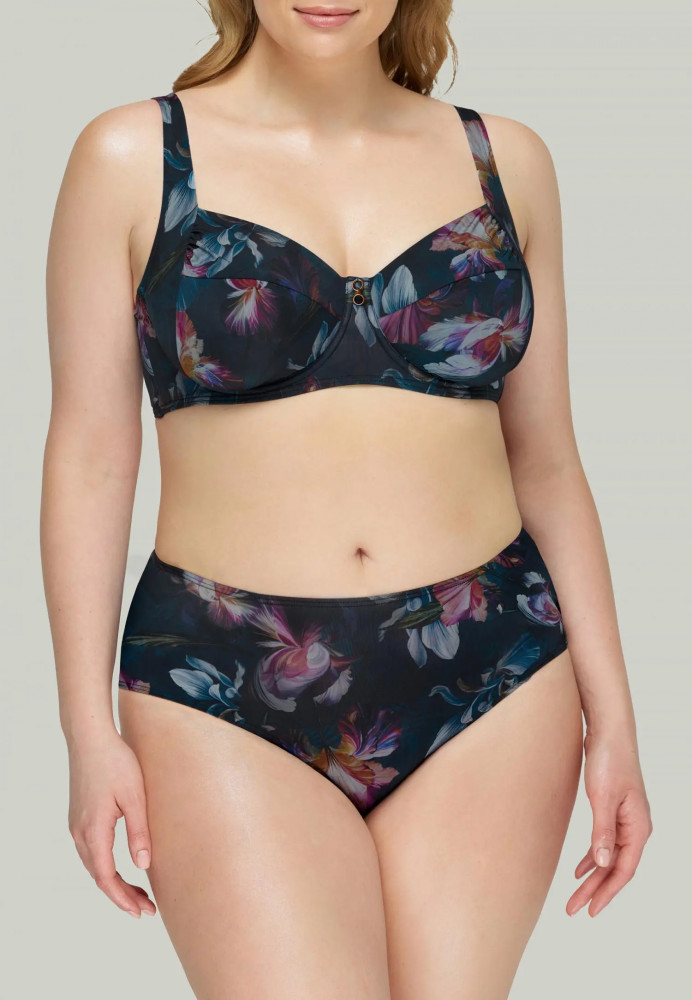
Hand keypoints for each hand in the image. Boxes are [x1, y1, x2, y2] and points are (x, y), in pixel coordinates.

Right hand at [67, 728, 156, 917]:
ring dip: (115, 882)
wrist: (90, 738)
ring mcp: (76, 825)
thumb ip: (139, 832)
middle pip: (99, 877)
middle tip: (146, 909)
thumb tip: (143, 866)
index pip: (107, 878)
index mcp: (94, 831)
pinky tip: (123, 867)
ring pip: (94, 866)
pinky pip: (91, 852)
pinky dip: (106, 867)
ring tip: (139, 894)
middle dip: (122, 896)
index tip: (143, 912)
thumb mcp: (135, 796)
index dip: (124, 898)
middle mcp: (80, 833)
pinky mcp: (79, 817)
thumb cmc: (116, 762)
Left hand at [567, 727, 652, 916]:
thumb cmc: (609, 760)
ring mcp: (625, 820)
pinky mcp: (612, 811)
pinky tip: (580, 869)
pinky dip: (592, 856)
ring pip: (608, 857)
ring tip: (574, 895)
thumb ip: (603, 832)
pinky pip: (604, 842)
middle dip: (595, 890)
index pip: (624, 869)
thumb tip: (601, 865)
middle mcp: (635, 827)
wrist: (608, 732)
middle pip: (615, 867)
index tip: (590, 909)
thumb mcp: (603, 798)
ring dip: (593, 876)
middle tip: (574, 909)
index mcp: (638, 827)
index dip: (607, 891)